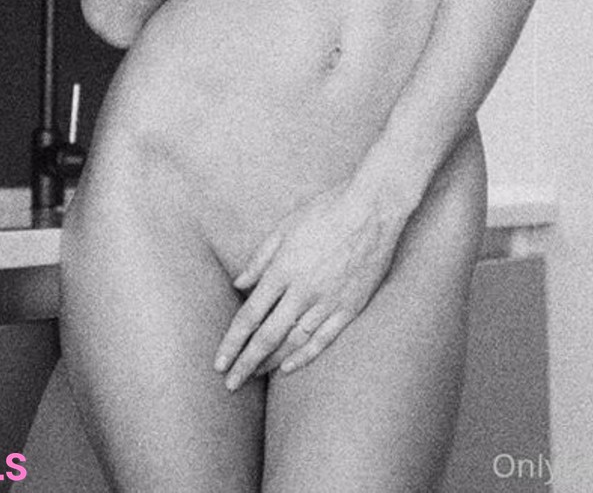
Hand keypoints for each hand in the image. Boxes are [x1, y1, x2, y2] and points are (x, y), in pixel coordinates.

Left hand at [213, 180, 407, 389]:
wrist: (373, 208)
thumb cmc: (326, 210)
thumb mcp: (286, 226)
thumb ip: (260, 258)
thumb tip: (239, 284)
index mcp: (283, 269)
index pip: (250, 316)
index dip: (232, 342)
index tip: (219, 362)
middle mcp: (303, 290)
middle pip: (267, 336)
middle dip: (246, 363)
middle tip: (230, 384)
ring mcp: (328, 301)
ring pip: (293, 342)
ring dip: (271, 363)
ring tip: (254, 376)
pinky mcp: (350, 306)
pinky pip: (323, 339)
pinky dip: (305, 356)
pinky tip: (288, 368)